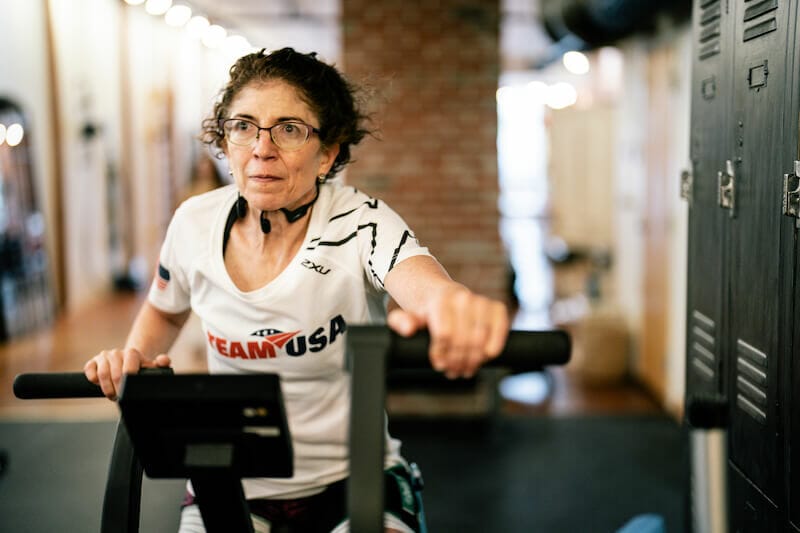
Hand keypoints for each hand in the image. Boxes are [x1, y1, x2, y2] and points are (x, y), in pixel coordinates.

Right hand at [84, 348, 170, 400]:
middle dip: (117, 390)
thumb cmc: (141, 368)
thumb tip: (164, 361)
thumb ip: (162, 363)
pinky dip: (93, 379)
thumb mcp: (153, 367)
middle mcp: (116, 353)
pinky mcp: (93, 361)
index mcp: (131, 353)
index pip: (128, 370)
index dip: (127, 385)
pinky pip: (89, 370)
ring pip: (102, 374)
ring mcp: (104, 356)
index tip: (128, 394)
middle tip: (119, 398)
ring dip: (106, 389)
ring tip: (112, 395)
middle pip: (114, 375)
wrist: (129, 361)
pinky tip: (99, 384)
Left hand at [388, 285, 509, 378]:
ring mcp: (481, 301)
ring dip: (474, 360)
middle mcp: (462, 297)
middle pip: (463, 340)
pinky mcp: (497, 307)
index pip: (444, 335)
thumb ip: (401, 322)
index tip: (438, 364)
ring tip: (465, 369)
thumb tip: (408, 329)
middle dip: (457, 362)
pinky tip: (484, 358)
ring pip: (481, 339)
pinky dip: (493, 348)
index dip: (442, 354)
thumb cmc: (428, 313)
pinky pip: (500, 330)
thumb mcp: (409, 317)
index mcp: (440, 300)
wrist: (444, 296)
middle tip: (452, 372)